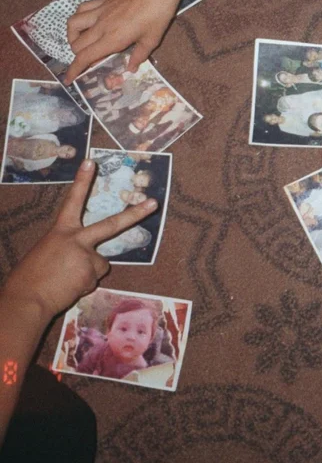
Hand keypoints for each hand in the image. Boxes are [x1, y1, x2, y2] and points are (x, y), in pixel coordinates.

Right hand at [2, 160, 156, 321]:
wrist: (26, 301)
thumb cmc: (29, 277)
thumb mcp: (45, 252)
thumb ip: (66, 247)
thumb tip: (80, 254)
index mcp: (60, 231)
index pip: (72, 201)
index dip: (82, 181)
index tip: (92, 162)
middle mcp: (77, 240)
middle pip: (112, 224)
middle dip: (135, 214)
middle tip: (154, 203)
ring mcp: (87, 257)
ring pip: (100, 263)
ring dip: (87, 271)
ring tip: (66, 279)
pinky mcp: (92, 274)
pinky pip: (93, 279)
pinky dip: (84, 284)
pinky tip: (68, 288)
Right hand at [64, 0, 182, 82]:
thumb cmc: (157, 16)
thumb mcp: (152, 40)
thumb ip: (139, 56)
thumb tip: (130, 69)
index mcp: (112, 39)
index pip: (86, 57)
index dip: (74, 70)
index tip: (68, 79)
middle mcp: (101, 26)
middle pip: (77, 44)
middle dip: (77, 56)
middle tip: (88, 61)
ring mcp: (99, 12)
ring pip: (72, 25)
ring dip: (72, 36)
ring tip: (81, 42)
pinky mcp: (102, 1)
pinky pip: (81, 9)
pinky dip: (78, 17)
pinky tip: (85, 22)